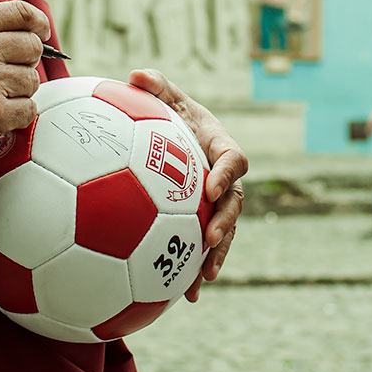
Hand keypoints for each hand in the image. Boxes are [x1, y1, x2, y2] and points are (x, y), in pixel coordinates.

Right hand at [0, 1, 49, 152]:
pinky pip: (28, 109)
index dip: (37, 21)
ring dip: (19, 89)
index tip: (41, 30)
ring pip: (32, 80)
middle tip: (11, 69)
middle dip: (26, 59)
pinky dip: (18, 113)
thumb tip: (6, 30)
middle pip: (33, 47)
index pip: (20, 12)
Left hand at [129, 67, 246, 301]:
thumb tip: (136, 75)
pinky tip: (184, 297)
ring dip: (216, 256)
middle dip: (226, 224)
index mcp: (219, 146)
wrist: (175, 136)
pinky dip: (196, 270)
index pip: (232, 160)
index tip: (211, 188)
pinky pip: (205, 248)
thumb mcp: (165, 97)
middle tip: (209, 240)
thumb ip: (155, 86)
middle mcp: (224, 179)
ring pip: (224, 232)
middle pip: (235, 203)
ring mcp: (217, 204)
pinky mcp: (203, 222)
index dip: (225, 175)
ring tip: (202, 280)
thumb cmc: (170, 113)